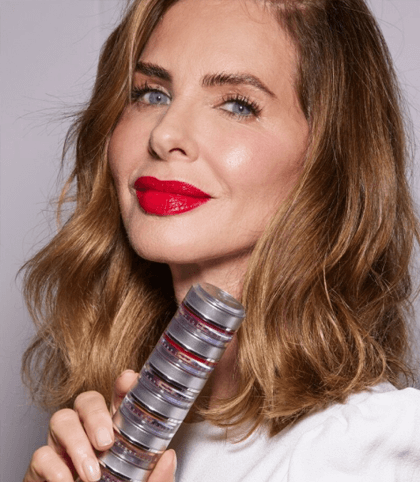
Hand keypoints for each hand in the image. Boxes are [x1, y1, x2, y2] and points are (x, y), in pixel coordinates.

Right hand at [24, 370, 176, 481]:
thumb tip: (169, 456)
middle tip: (106, 442)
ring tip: (91, 472)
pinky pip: (41, 454)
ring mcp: (62, 448)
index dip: (123, 385)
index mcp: (114, 433)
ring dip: (76, 443)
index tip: (129, 379)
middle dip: (96, 414)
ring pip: (61, 418)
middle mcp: (87, 433)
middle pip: (87, 400)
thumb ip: (156, 478)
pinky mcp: (41, 468)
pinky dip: (54, 468)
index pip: (118, 400)